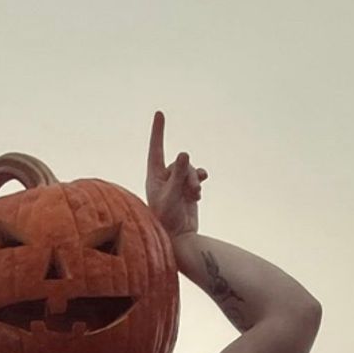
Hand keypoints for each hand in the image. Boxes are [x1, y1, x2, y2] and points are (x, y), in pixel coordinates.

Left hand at [145, 110, 207, 237]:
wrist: (178, 239)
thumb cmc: (167, 220)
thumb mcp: (172, 195)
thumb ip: (179, 174)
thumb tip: (184, 153)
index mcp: (154, 176)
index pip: (156, 149)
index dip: (158, 131)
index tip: (160, 113)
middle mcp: (164, 178)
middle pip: (180, 163)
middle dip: (188, 174)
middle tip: (192, 190)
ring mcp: (176, 184)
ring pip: (190, 171)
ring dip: (194, 181)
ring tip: (195, 195)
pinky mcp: (187, 191)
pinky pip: (196, 178)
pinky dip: (198, 182)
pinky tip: (199, 192)